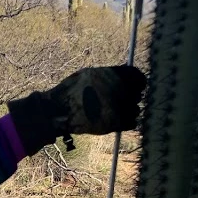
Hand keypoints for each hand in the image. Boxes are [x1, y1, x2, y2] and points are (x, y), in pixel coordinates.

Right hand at [7, 65, 146, 155]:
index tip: (132, 86)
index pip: (138, 77)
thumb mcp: (88, 74)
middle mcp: (119, 89)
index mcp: (113, 75)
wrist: (58, 110)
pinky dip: (126, 123)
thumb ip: (107, 74)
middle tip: (119, 100)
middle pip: (138, 94)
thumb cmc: (71, 90)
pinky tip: (114, 120)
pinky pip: (132, 122)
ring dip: (128, 111)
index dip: (137, 82)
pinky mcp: (116, 123)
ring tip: (113, 111)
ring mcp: (119, 107)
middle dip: (131, 97)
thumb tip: (123, 73)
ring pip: (136, 109)